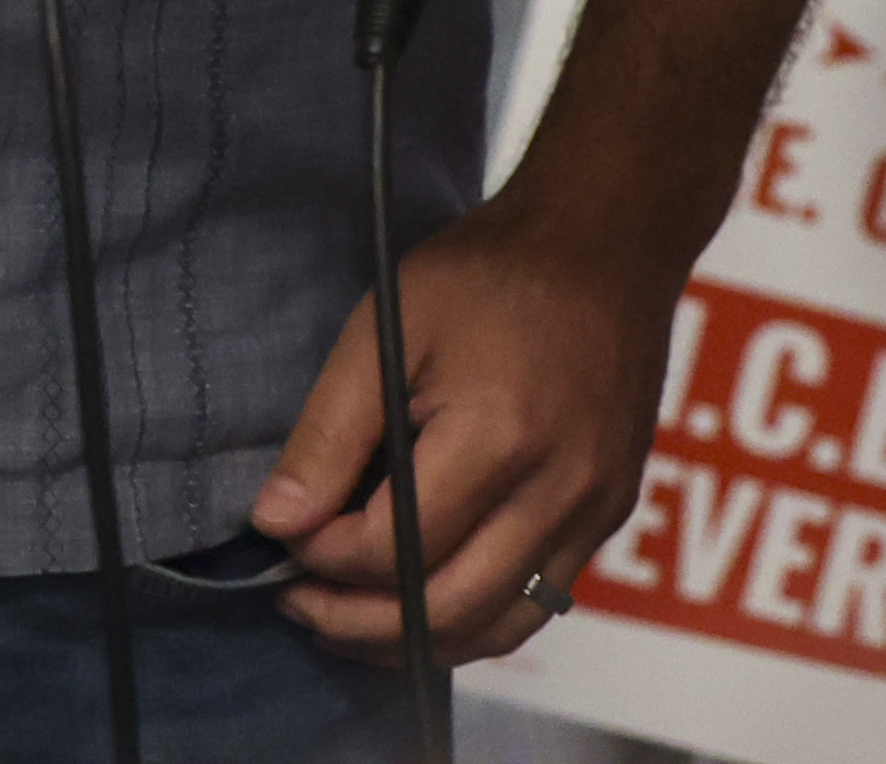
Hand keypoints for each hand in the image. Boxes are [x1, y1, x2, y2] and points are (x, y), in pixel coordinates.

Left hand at [250, 192, 675, 662]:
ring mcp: (594, 511)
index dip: (326, 558)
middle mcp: (559, 490)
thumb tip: (276, 521)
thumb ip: (329, 432)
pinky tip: (422, 600)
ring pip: (500, 627)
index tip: (285, 536)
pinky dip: (474, 618)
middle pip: (449, 609)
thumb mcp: (388, 328)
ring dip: (417, 641)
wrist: (605, 244)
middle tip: (299, 602)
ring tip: (350, 620)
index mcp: (499, 437)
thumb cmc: (489, 274)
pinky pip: (539, 601)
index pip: (395, 548)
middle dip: (359, 622)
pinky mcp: (609, 515)